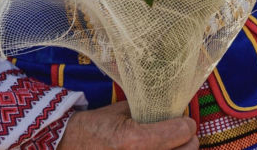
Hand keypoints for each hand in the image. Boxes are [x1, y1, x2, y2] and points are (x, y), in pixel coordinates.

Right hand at [59, 102, 197, 149]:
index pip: (183, 131)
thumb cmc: (95, 128)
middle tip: (178, 135)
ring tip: (169, 146)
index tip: (181, 121)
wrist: (69, 147)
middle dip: (187, 140)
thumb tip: (176, 110)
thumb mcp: (122, 111)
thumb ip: (151, 110)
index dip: (186, 123)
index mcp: (135, 140)